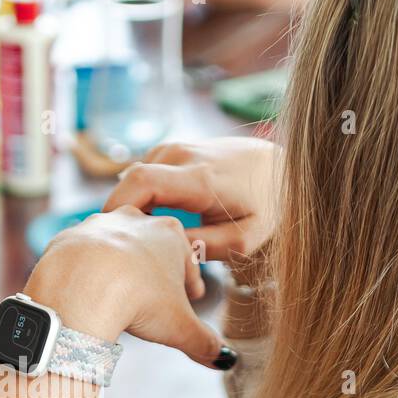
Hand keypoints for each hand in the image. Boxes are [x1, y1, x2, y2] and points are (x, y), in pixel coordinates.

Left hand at [27, 207, 234, 369]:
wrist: (81, 287)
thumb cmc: (137, 301)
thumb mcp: (180, 328)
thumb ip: (204, 343)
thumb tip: (224, 359)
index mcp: (170, 233)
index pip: (188, 259)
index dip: (191, 282)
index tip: (191, 297)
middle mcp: (134, 219)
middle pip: (152, 246)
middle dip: (157, 270)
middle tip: (157, 295)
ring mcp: (98, 224)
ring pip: (115, 246)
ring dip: (119, 267)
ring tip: (120, 294)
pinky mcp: (67, 237)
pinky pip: (81, 256)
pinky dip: (87, 272)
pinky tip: (88, 292)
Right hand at [104, 137, 283, 267]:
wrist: (281, 167)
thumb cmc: (266, 207)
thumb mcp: (245, 238)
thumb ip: (205, 246)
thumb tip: (166, 250)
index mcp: (199, 178)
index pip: (139, 183)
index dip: (117, 209)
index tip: (116, 238)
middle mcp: (182, 155)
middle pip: (129, 181)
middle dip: (119, 213)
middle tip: (127, 246)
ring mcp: (175, 148)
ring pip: (133, 179)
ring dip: (130, 207)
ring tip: (143, 236)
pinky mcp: (171, 150)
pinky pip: (141, 175)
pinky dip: (139, 197)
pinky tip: (152, 220)